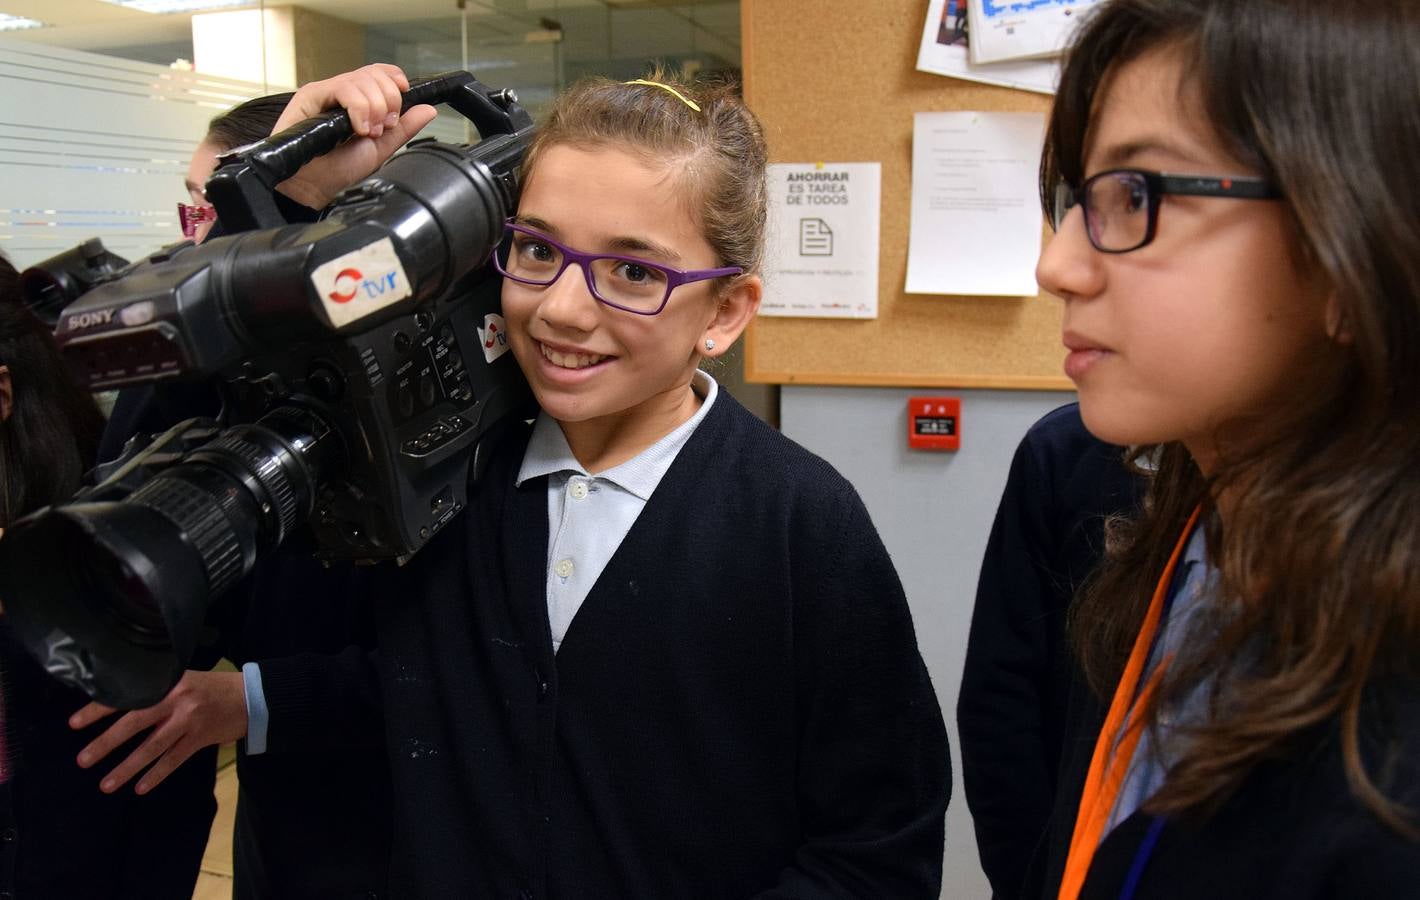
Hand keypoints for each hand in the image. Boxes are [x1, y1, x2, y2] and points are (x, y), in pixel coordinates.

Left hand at [70, 669, 247, 794]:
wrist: (252, 696)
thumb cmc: (211, 688)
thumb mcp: (183, 680)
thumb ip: (157, 691)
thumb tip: (119, 707)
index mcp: (168, 682)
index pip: (128, 695)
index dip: (99, 709)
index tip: (74, 723)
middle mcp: (177, 700)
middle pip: (135, 723)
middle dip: (106, 743)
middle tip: (83, 759)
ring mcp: (190, 720)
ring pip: (152, 747)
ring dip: (127, 767)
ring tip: (105, 784)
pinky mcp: (201, 738)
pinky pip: (174, 760)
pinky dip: (156, 774)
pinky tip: (140, 787)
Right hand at [271, 63, 437, 209]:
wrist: (314, 186)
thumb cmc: (340, 169)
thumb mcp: (382, 148)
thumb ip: (404, 128)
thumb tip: (428, 109)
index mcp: (359, 101)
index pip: (380, 72)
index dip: (395, 78)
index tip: (404, 93)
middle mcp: (343, 93)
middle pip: (374, 73)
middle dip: (389, 100)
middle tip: (383, 127)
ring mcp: (327, 92)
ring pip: (361, 80)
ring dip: (374, 107)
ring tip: (367, 132)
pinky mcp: (312, 95)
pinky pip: (343, 88)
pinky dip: (358, 108)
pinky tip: (357, 128)